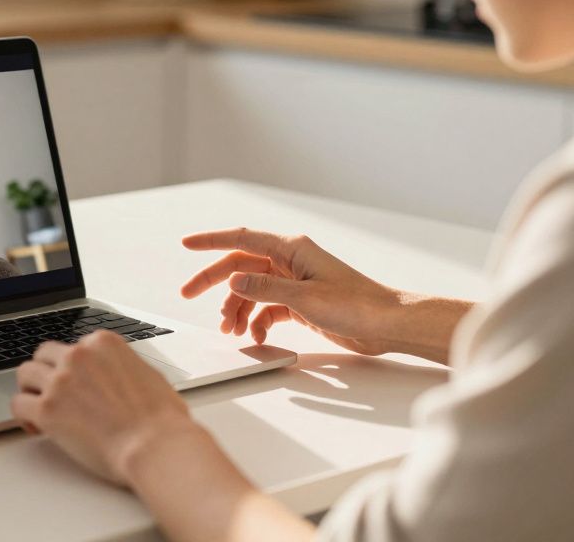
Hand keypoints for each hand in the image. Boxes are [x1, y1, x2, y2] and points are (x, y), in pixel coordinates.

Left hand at [10, 330, 198, 485]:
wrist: (154, 446)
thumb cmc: (160, 419)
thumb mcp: (148, 375)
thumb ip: (122, 368)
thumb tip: (117, 377)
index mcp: (102, 343)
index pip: (73, 346)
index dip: (71, 367)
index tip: (73, 383)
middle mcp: (78, 356)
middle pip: (43, 354)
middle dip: (46, 372)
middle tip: (51, 391)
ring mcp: (60, 381)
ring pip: (25, 374)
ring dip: (30, 390)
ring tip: (39, 407)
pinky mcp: (47, 409)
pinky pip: (18, 404)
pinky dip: (24, 416)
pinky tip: (35, 427)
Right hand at [179, 227, 403, 355]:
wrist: (387, 325)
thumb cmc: (356, 305)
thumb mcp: (304, 297)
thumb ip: (264, 287)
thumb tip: (233, 278)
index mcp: (291, 249)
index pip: (241, 239)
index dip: (210, 241)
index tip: (186, 244)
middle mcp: (290, 261)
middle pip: (240, 265)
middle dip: (213, 281)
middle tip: (187, 294)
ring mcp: (294, 281)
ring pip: (251, 289)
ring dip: (236, 308)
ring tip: (230, 330)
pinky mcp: (301, 302)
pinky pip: (267, 307)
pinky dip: (257, 320)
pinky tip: (255, 335)